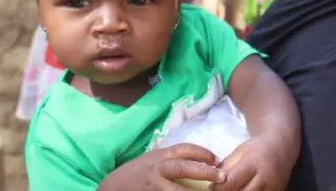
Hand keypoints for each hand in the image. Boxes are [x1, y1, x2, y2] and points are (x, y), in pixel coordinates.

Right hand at [99, 143, 226, 190]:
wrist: (113, 187)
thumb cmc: (138, 172)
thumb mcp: (154, 158)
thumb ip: (172, 157)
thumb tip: (201, 158)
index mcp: (161, 156)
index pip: (185, 149)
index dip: (202, 153)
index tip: (216, 159)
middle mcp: (159, 169)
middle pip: (184, 167)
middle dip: (205, 171)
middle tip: (223, 176)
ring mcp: (155, 186)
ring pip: (179, 189)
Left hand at [213, 135, 295, 190]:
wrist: (282, 147)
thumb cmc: (258, 148)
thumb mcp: (240, 151)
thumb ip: (227, 166)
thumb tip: (214, 182)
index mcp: (254, 162)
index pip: (232, 181)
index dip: (219, 187)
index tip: (213, 187)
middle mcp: (265, 177)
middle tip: (223, 190)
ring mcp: (273, 187)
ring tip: (234, 190)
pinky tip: (245, 190)